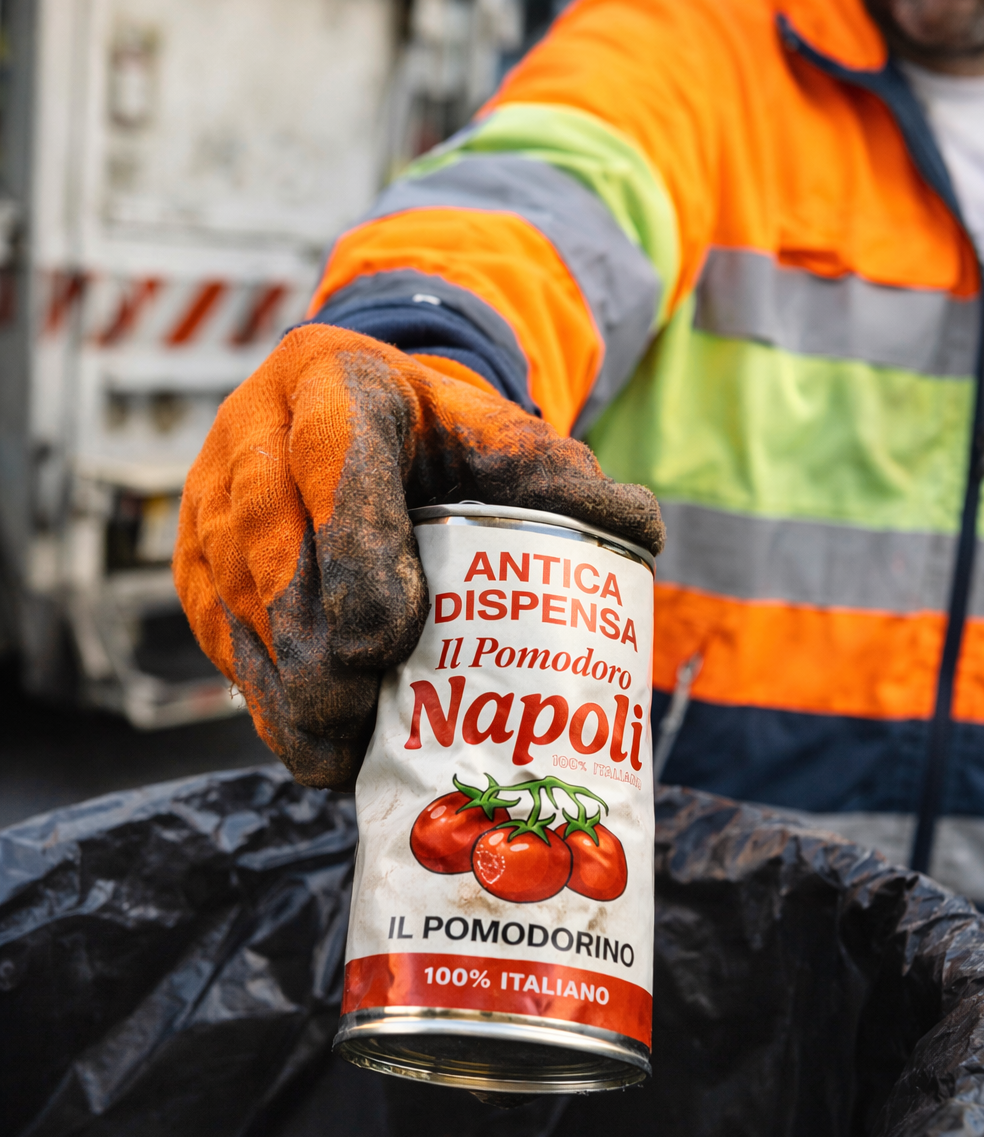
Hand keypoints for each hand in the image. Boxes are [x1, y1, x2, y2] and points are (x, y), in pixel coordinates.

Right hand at [174, 325, 663, 789]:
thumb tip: (638, 529)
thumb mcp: (491, 431)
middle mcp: (254, 437)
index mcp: (333, 386)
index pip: (336, 472)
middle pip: (274, 559)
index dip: (357, 561)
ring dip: (291, 694)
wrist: (339, 417)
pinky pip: (224, 645)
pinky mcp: (193, 567)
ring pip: (240, 613)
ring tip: (347, 751)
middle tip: (367, 716)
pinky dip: (269, 704)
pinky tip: (318, 746)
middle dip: (319, 655)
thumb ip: (560, 475)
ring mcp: (210, 506)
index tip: (389, 641)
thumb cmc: (429, 436)